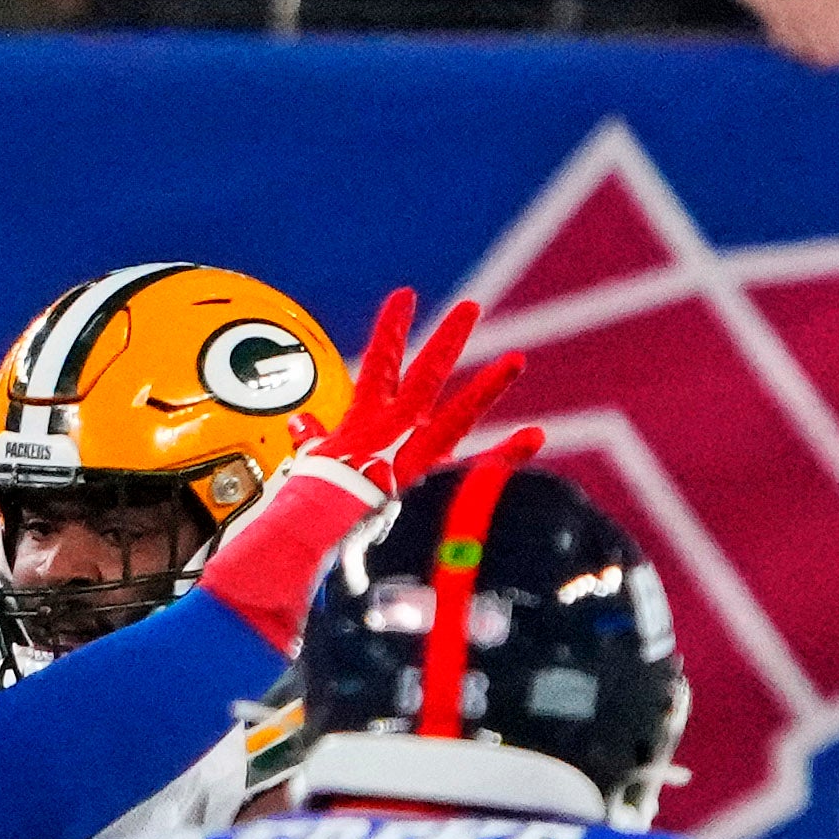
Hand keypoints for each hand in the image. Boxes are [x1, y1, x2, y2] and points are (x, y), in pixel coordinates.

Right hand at [200, 290, 530, 650]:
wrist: (314, 541)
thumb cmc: (307, 511)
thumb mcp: (308, 468)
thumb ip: (312, 441)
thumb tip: (302, 423)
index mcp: (361, 423)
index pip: (377, 363)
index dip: (391, 329)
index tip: (406, 296)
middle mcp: (392, 431)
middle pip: (424, 374)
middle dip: (447, 339)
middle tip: (471, 308)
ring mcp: (417, 456)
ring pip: (458, 413)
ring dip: (489, 387)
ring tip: (517, 360)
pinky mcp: (434, 487)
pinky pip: (477, 469)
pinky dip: (507, 455)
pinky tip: (536, 436)